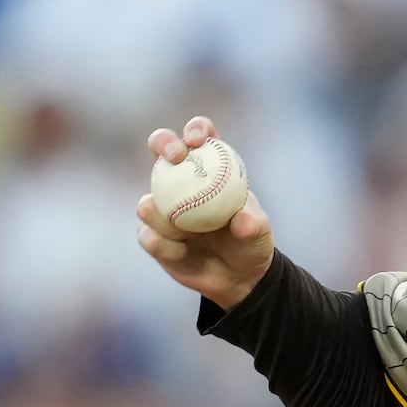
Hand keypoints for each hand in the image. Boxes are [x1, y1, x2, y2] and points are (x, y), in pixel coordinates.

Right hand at [137, 116, 274, 309]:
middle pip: (162, 149)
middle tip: (175, 157)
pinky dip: (163, 245)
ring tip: (185, 233)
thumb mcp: (259, 233)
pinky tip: (180, 252)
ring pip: (148, 202)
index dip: (196, 130)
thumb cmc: (250, 244)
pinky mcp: (151, 235)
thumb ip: (253, 224)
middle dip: (163, 143)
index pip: (201, 137)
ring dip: (162, 216)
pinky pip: (147, 235)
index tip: (198, 140)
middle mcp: (181, 181)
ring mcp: (162, 208)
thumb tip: (242, 220)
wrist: (237, 277)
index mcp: (209, 168)